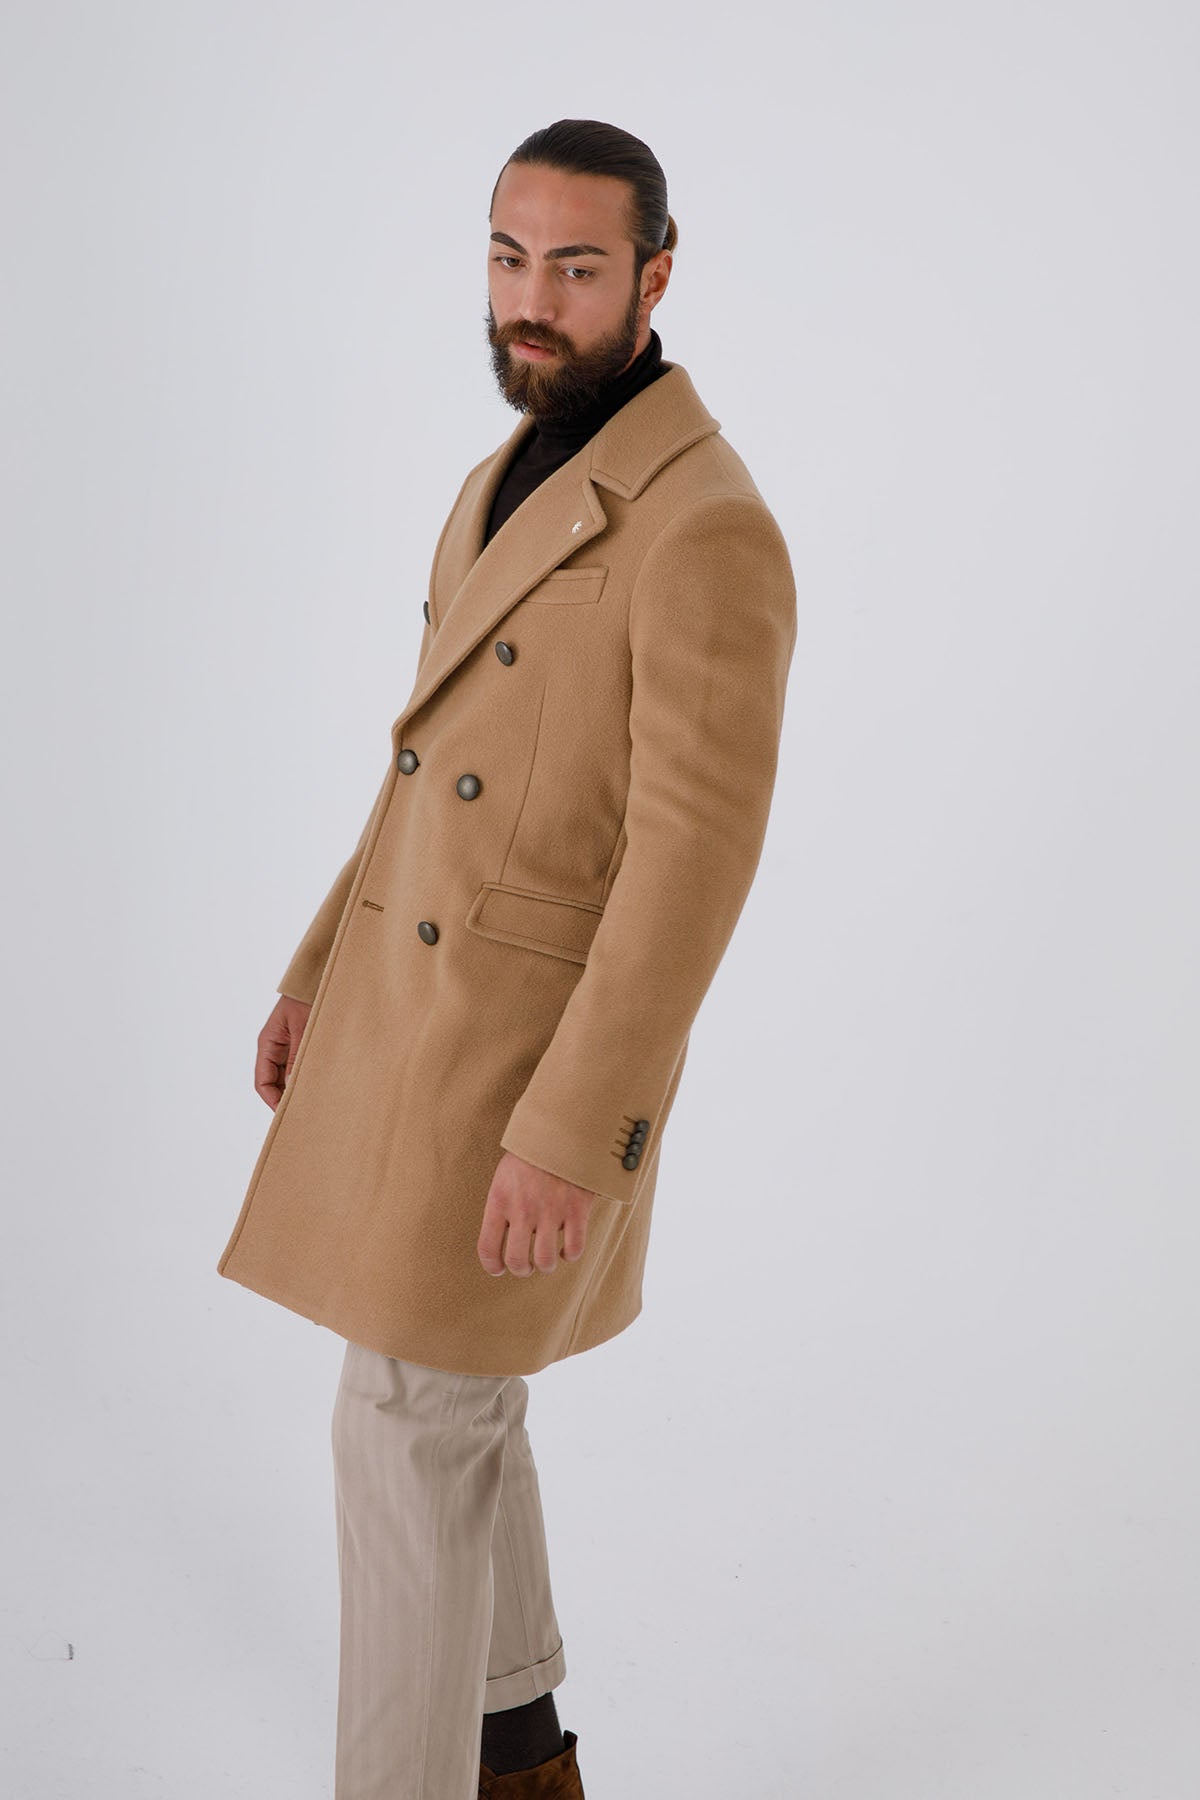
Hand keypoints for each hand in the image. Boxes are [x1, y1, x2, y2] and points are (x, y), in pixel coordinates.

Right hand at [254, 994, 312, 1109]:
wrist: (319, 980)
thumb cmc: (307, 999)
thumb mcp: (302, 1029)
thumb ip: (298, 1058)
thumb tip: (294, 1087)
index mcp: (268, 1044)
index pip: (262, 1082)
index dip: (272, 1100)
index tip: (287, 1112)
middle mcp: (275, 1049)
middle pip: (275, 1083)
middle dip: (286, 1098)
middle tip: (304, 1112)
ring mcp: (288, 1048)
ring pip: (289, 1077)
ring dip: (298, 1087)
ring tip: (314, 1101)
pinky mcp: (302, 1046)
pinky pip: (301, 1067)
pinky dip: (307, 1077)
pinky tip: (320, 1085)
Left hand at [477, 1151, 594, 1276]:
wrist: (563, 1129)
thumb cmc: (532, 1154)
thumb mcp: (505, 1175)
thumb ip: (503, 1204)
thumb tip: (504, 1236)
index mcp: (500, 1200)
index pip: (487, 1247)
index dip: (492, 1265)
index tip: (499, 1269)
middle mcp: (523, 1209)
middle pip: (517, 1261)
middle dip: (521, 1269)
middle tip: (527, 1266)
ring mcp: (550, 1211)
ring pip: (545, 1261)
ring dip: (546, 1265)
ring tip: (547, 1259)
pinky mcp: (577, 1210)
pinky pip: (574, 1249)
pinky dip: (570, 1255)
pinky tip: (568, 1248)